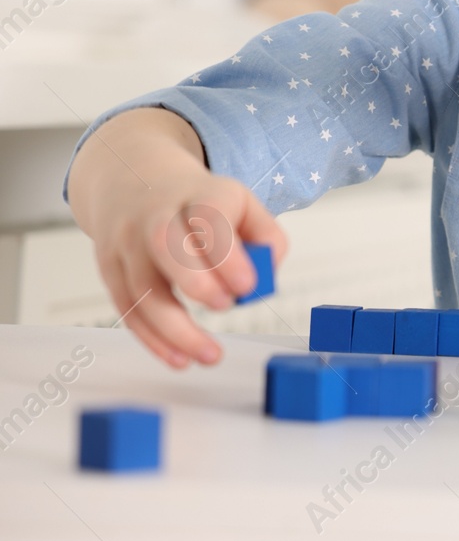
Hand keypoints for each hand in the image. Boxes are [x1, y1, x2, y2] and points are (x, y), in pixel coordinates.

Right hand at [76, 139, 287, 368]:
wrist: (134, 181)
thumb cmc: (198, 201)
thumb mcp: (242, 203)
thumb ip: (266, 237)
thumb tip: (266, 276)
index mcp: (197, 194)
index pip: (209, 219)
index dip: (227, 254)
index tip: (248, 286)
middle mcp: (155, 215)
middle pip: (165, 245)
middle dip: (196, 282)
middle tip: (227, 305)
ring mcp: (127, 243)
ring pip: (142, 288)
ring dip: (175, 329)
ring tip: (210, 355)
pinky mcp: (109, 268)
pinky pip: (127, 309)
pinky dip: (152, 339)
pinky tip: (179, 359)